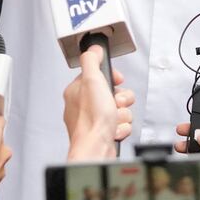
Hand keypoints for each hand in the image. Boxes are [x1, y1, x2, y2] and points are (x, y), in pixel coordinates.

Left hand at [62, 44, 134, 159]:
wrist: (96, 150)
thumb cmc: (91, 121)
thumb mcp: (91, 80)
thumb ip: (92, 61)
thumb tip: (93, 49)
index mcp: (77, 92)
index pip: (98, 75)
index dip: (112, 78)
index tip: (116, 80)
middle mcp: (84, 106)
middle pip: (114, 92)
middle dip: (121, 99)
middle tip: (114, 104)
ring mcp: (94, 120)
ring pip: (120, 109)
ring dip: (122, 114)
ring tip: (113, 119)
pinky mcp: (104, 133)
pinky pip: (121, 124)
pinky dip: (121, 127)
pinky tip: (113, 130)